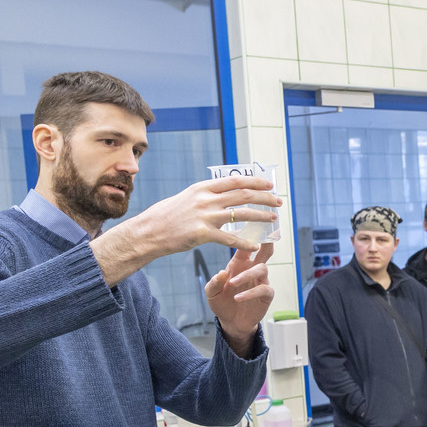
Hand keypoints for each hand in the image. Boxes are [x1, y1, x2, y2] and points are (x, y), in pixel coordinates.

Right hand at [92, 176, 281, 283]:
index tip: (269, 184)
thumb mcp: (187, 198)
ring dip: (260, 216)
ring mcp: (205, 216)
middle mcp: (205, 199)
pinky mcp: (203, 234)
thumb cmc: (167, 216)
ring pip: (241, 214)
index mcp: (202, 188)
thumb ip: (206, 195)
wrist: (148, 232)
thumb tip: (224, 193)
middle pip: (243, 195)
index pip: (235, 180)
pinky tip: (255, 246)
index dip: (255, 181)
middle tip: (278, 201)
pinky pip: (230, 239)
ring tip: (273, 218)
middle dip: (264, 197)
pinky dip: (245, 243)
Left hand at [206, 243, 273, 356]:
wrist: (230, 322)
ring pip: (262, 269)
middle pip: (265, 250)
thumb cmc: (221, 302)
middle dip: (267, 240)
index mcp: (239, 263)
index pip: (245, 244)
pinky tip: (238, 297)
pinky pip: (263, 288)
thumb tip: (222, 273)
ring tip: (232, 284)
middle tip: (266, 235)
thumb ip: (214, 282)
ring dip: (247, 275)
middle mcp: (252, 269)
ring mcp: (261, 281)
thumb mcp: (211, 292)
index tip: (249, 221)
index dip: (248, 233)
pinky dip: (250, 292)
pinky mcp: (266, 295)